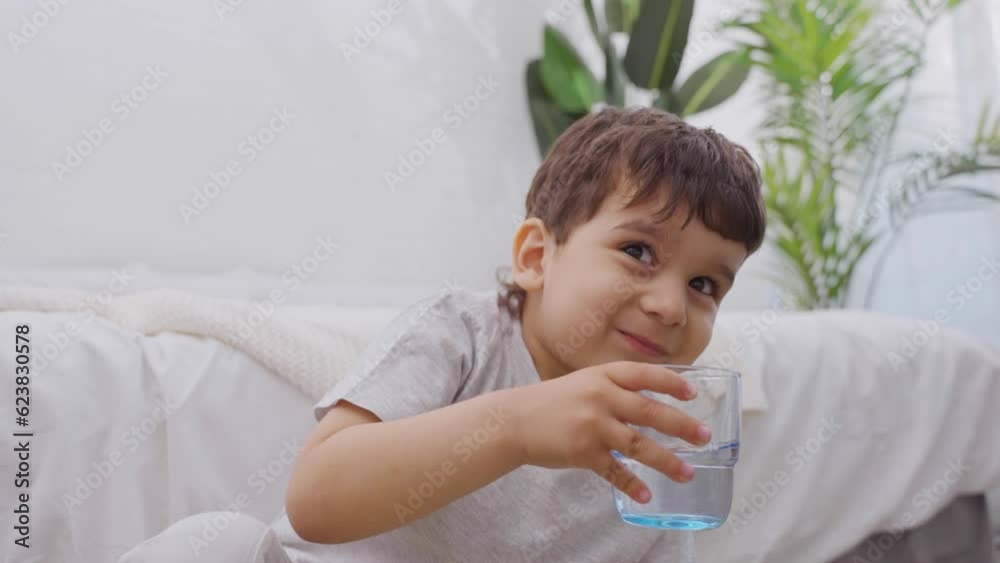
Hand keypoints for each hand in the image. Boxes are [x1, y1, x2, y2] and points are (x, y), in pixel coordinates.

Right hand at [505, 361, 710, 503]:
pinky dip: (632, 483)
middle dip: (681, 426)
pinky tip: (646, 493)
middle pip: (650, 411)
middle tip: (704, 437)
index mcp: (603, 375)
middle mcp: (600, 397)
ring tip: (687, 473)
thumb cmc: (553, 402)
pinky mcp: (583, 452)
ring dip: (667, 461)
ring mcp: (592, 425)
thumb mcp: (584, 383)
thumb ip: (614, 388)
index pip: (645, 375)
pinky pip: (614, 471)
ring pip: (639, 444)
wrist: (514, 420)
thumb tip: (653, 402)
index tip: (693, 394)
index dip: (672, 383)